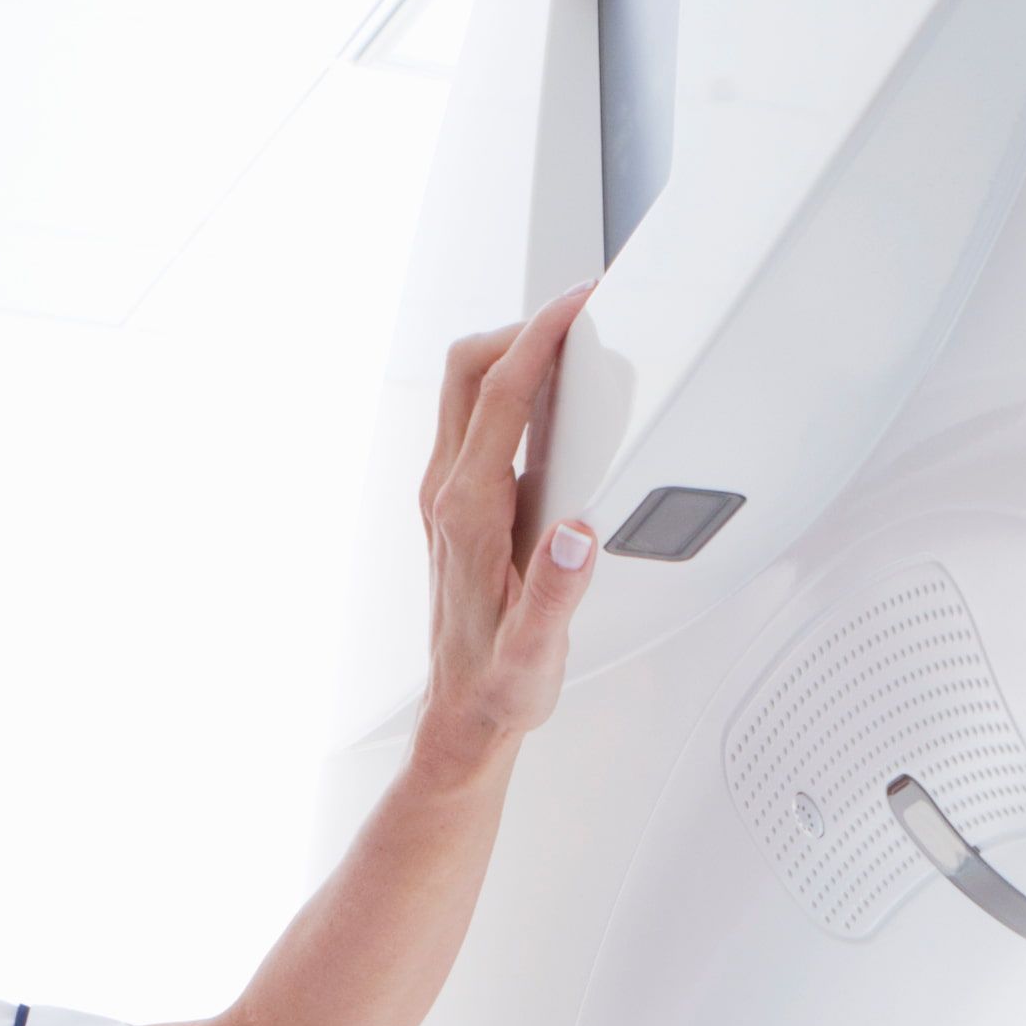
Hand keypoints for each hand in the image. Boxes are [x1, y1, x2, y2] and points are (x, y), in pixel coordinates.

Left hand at [417, 287, 598, 778]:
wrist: (463, 718)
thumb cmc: (497, 686)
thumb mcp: (535, 652)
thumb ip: (557, 592)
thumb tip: (575, 534)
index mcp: (468, 512)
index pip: (498, 396)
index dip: (539, 338)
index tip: (577, 306)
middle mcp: (448, 494)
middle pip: (469, 372)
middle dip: (522, 328)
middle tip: (577, 314)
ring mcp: (449, 497)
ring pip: (469, 390)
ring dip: (515, 354)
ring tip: (570, 344)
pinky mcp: (459, 506)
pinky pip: (479, 422)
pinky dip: (513, 392)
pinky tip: (552, 404)